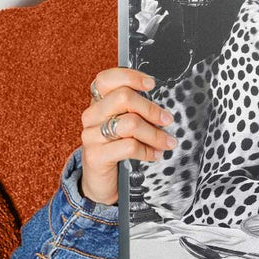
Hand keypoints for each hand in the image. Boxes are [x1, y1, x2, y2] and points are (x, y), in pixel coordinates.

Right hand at [80, 68, 176, 204]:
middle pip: (123, 97)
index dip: (130, 76)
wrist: (99, 181)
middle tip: (167, 120)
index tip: (151, 84)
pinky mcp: (95, 156)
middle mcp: (91, 116)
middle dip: (151, 109)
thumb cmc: (117, 148)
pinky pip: (128, 147)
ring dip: (154, 133)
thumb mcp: (125, 125)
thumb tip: (164, 106)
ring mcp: (91, 136)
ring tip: (167, 142)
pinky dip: (147, 151)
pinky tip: (154, 155)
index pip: (106, 79)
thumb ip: (136, 111)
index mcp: (98, 102)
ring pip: (130, 123)